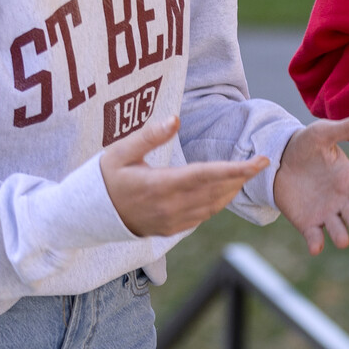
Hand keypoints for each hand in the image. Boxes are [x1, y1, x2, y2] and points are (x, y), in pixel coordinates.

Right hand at [100, 116, 267, 237]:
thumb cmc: (104, 178)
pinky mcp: (171, 230)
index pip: (207, 175)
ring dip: (232, 189)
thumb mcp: (119, 152)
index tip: (260, 161)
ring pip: (213, 206)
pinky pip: (202, 216)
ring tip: (246, 172)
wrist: (87, 216)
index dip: (236, 168)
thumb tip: (175, 118)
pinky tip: (225, 189)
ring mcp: (171, 221)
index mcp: (159, 185)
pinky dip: (218, 202)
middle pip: (216, 191)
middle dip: (242, 177)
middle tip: (261, 161)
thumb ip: (148, 136)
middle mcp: (169, 207)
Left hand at [274, 111, 348, 254]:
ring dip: (341, 236)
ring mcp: (326, 213)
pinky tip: (316, 247)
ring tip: (341, 240)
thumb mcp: (324, 133)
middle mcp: (342, 199)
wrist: (278, 159)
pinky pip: (315, 237)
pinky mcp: (307, 223)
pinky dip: (316, 244)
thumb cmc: (306, 144)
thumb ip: (348, 128)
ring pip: (338, 230)